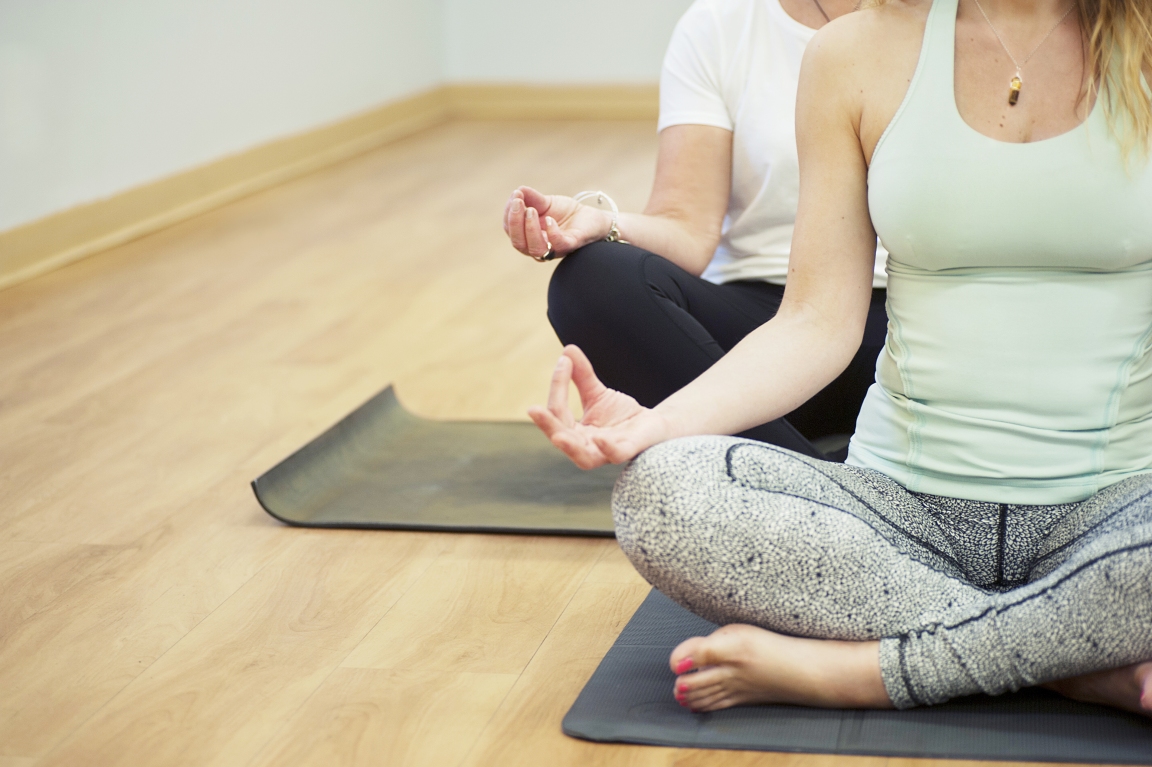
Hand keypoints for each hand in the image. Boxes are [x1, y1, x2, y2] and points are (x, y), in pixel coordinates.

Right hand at [503, 186, 610, 259]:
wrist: (591, 218)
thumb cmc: (566, 213)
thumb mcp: (546, 203)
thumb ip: (531, 198)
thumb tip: (518, 191)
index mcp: (529, 236)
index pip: (511, 231)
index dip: (509, 215)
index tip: (515, 197)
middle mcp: (539, 246)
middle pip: (518, 243)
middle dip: (515, 222)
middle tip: (519, 202)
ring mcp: (555, 248)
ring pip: (534, 248)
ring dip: (529, 228)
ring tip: (531, 210)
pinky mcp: (571, 245)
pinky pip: (558, 244)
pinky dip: (551, 233)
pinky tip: (550, 219)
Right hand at [528, 346, 674, 468]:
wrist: (655, 425)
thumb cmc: (622, 415)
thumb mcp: (598, 393)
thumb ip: (582, 375)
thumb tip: (567, 350)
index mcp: (576, 434)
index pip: (558, 412)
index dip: (558, 386)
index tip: (564, 362)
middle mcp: (587, 447)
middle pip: (562, 439)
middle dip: (547, 425)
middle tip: (533, 410)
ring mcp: (607, 452)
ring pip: (584, 457)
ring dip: (570, 447)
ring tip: (558, 436)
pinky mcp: (629, 450)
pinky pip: (616, 454)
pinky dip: (608, 449)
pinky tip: (601, 440)